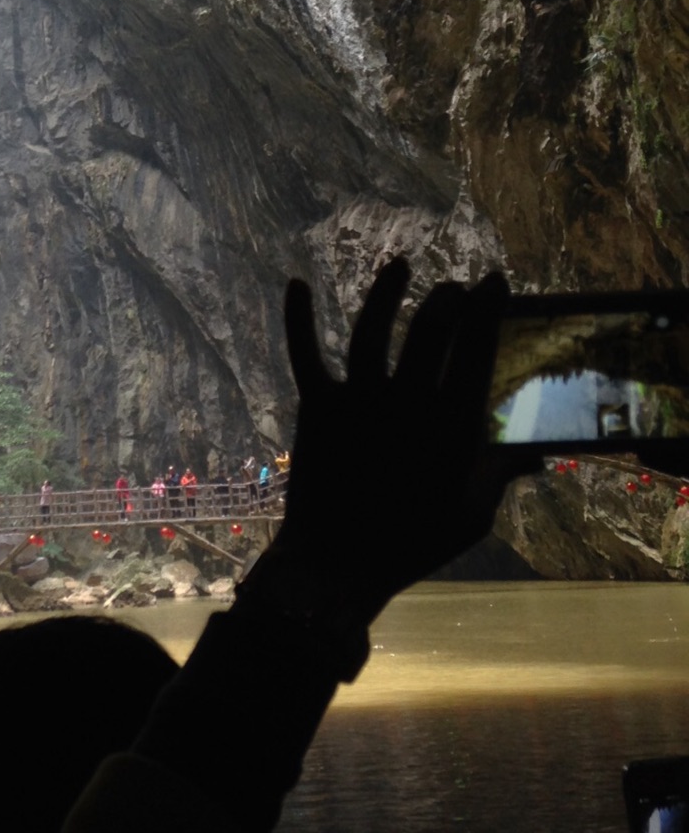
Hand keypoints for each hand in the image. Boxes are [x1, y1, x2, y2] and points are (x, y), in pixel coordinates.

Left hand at [270, 258, 511, 621]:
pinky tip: (295, 284)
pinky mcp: (317, 406)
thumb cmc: (411, 544)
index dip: (487, 310)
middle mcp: (406, 403)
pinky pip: (305, 353)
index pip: (476, 351)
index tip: (494, 282)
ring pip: (373, 329)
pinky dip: (298, 318)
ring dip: (386, 292)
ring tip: (400, 267)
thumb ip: (499, 475)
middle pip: (429, 331)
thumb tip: (537, 458)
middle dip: (445, 301)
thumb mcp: (470, 514)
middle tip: (452, 290)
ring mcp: (358, 401)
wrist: (337, 564)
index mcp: (450, 427)